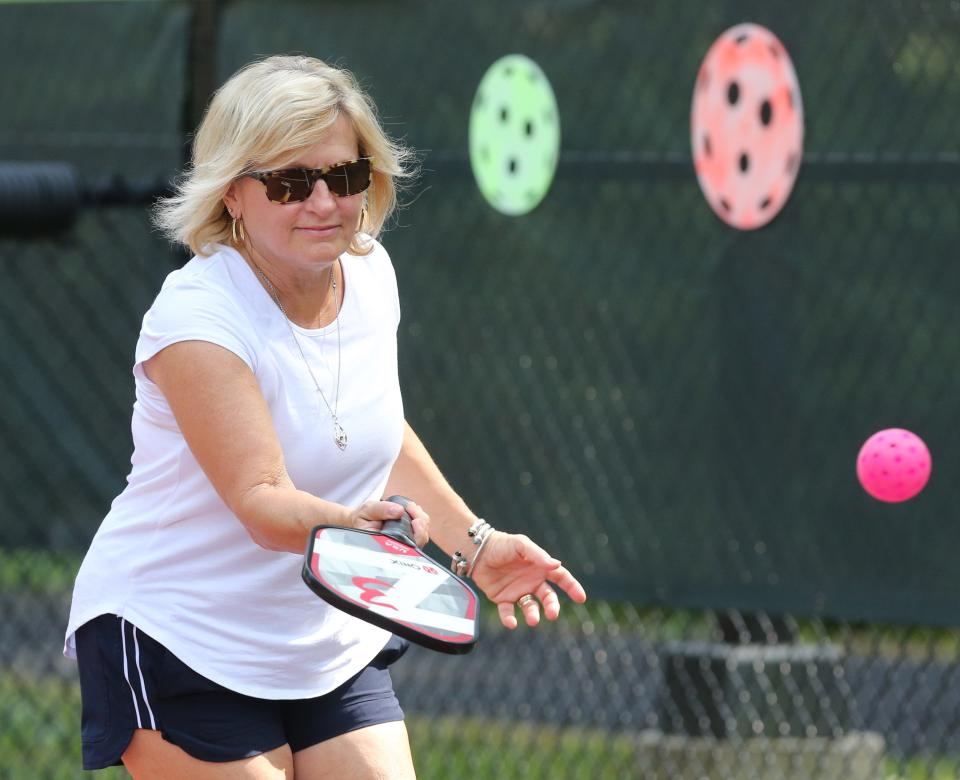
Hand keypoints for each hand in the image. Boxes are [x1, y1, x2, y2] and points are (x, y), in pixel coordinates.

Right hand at [346, 500, 429, 547]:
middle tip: (412, 508)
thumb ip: (381, 510)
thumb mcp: (367, 511)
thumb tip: (399, 511)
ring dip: (421, 518)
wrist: (360, 522)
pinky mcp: (409, 536)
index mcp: (386, 547)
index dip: (417, 535)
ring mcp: (404, 544)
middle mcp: (398, 548)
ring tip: (410, 507)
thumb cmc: (362, 519)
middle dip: (421, 522)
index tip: (416, 521)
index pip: (408, 547)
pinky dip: (420, 518)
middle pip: (419, 540)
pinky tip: (412, 510)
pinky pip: (421, 529)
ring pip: (422, 534)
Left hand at [470, 532, 586, 628]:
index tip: (581, 598)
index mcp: (540, 567)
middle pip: (548, 597)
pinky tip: (512, 623)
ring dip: (533, 615)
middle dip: (552, 607)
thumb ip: (538, 555)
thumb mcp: (521, 545)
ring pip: (531, 607)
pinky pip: (508, 612)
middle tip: (552, 614)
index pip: (561, 577)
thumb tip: (556, 565)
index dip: (572, 587)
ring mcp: (518, 591)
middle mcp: (532, 581)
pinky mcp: (502, 599)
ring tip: (533, 620)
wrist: (477, 550)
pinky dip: (510, 619)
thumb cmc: (502, 544)